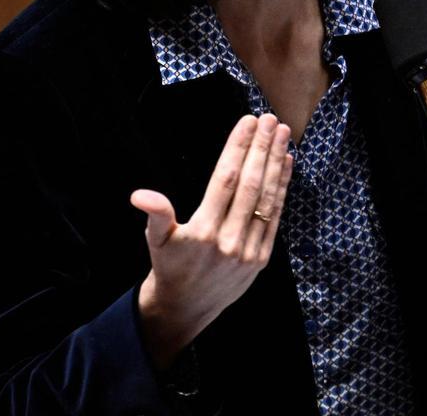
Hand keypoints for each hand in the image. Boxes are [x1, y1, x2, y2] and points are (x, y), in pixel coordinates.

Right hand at [131, 113, 293, 368]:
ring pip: (266, 198)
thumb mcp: (156, 241)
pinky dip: (282, 188)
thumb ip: (156, 215)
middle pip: (250, 184)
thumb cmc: (169, 266)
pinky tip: (286, 163)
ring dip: (276, 163)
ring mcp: (249, 250)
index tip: (247, 122)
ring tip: (282, 134)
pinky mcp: (262, 257)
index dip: (238, 148)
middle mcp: (229, 240)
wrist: (186, 308)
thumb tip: (140, 196)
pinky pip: (274, 216)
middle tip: (271, 119)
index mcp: (203, 232)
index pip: (225, 180)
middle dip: (262, 148)